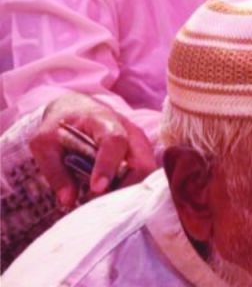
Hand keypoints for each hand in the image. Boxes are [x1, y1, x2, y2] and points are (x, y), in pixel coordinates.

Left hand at [29, 94, 156, 208]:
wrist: (76, 112)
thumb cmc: (60, 127)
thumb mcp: (44, 144)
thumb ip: (55, 171)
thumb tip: (68, 200)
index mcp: (103, 119)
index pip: (114, 141)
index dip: (108, 166)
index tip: (96, 188)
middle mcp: (129, 130)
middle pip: (142, 163)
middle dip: (124, 187)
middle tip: (98, 200)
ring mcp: (139, 142)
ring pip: (147, 173)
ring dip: (128, 190)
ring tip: (103, 198)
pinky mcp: (142, 154)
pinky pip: (145, 175)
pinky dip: (130, 188)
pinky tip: (111, 193)